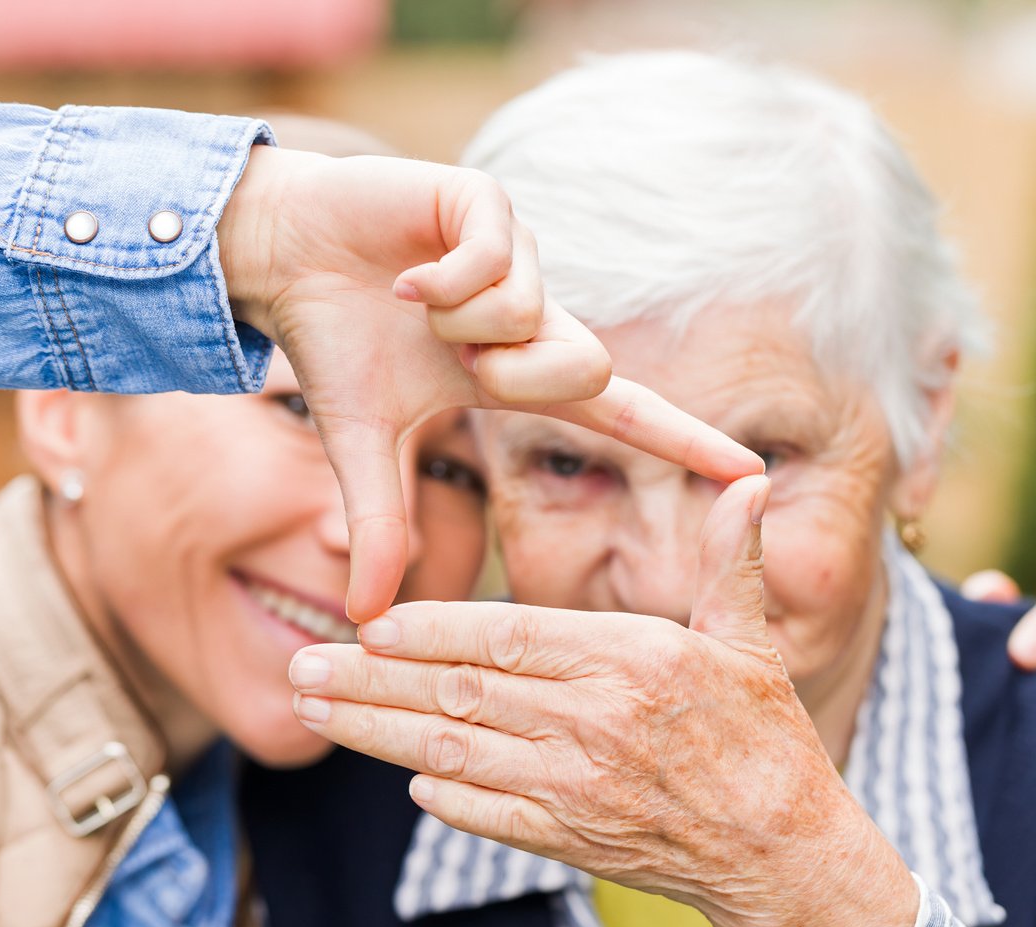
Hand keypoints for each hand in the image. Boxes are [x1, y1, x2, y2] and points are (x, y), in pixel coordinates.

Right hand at [220, 146, 761, 620]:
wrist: (284, 253)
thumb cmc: (333, 341)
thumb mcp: (362, 445)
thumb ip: (382, 523)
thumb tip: (363, 614)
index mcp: (520, 371)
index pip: (621, 414)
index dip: (684, 441)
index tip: (751, 473)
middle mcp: (534, 313)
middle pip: (588, 368)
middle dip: (510, 377)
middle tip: (449, 358)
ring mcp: (517, 256)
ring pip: (536, 315)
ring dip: (462, 326)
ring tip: (416, 305)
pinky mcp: (488, 203)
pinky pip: (497, 264)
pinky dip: (439, 285)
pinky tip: (404, 275)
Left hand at [289, 477, 915, 926]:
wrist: (780, 851)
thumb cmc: (763, 737)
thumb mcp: (749, 639)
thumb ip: (729, 561)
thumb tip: (746, 483)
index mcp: (630, 662)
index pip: (509, 638)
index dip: (433, 632)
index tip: (372, 624)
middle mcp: (593, 724)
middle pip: (460, 696)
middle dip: (370, 682)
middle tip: (302, 666)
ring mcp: (576, 789)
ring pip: (454, 754)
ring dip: (375, 734)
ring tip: (313, 711)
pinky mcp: (570, 839)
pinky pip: (486, 815)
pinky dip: (440, 794)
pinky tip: (398, 773)